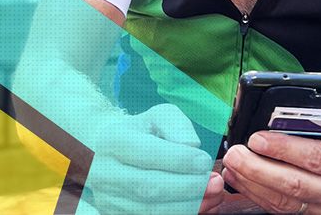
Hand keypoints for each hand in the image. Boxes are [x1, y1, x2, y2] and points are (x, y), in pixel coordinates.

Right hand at [85, 103, 218, 213]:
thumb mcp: (159, 116)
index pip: (148, 153)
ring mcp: (107, 199)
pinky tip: (200, 207)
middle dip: (187, 188)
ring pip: (149, 210)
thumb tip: (192, 147)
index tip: (205, 161)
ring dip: (187, 207)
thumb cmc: (142, 130)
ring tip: (213, 197)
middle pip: (148, 187)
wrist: (110, 150)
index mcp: (115, 140)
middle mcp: (105, 173)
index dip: (179, 160)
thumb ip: (177, 126)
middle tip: (215, 184)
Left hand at [220, 80, 320, 213]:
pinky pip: (285, 210)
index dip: (285, 149)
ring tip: (232, 166)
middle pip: (296, 185)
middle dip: (259, 169)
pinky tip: (242, 181)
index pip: (317, 157)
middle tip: (235, 153)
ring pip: (286, 202)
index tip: (258, 138)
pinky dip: (260, 196)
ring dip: (254, 184)